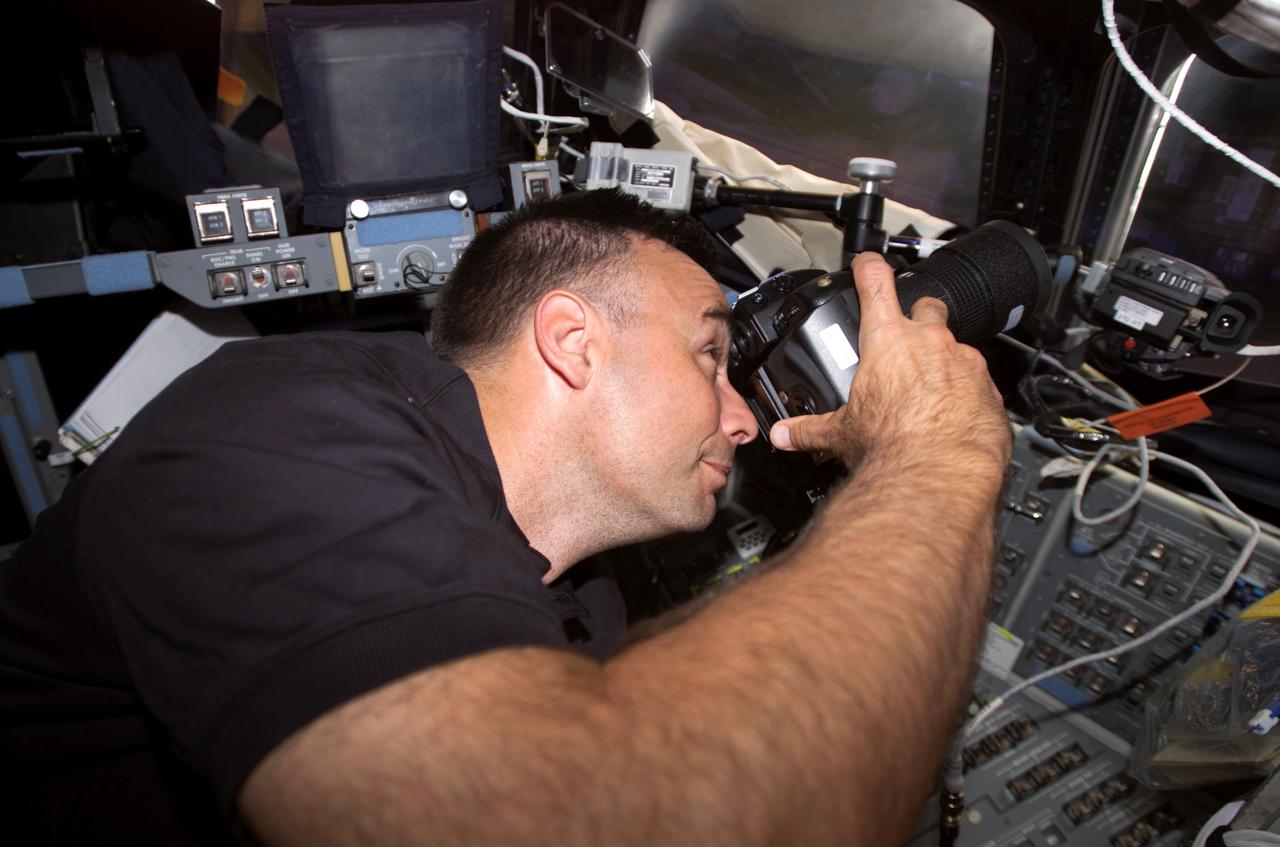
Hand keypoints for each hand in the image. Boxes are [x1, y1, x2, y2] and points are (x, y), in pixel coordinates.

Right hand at [768, 252, 1009, 473]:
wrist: (941, 471)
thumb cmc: (892, 445)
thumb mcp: (841, 434)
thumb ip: (810, 429)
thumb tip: (784, 435)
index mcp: (889, 341)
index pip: (876, 284)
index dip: (869, 267)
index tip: (867, 263)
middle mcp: (930, 342)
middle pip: (927, 305)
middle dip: (919, 314)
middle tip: (907, 337)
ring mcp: (964, 362)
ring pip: (956, 346)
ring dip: (943, 360)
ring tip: (928, 391)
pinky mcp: (988, 389)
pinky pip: (977, 381)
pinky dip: (966, 392)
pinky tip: (951, 415)